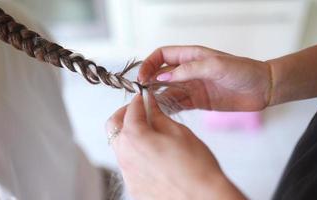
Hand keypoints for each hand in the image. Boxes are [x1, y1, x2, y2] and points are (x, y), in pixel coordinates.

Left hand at [106, 95, 245, 199]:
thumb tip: (149, 105)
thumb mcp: (178, 131)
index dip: (138, 100)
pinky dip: (135, 154)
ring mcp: (127, 174)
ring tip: (149, 134)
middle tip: (139, 111)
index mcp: (134, 137)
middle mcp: (125, 156)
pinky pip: (128, 165)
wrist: (202, 198)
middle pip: (113, 127)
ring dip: (128, 135)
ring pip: (119, 147)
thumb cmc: (195, 166)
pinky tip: (153, 156)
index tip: (144, 98)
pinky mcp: (134, 188)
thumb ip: (158, 116)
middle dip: (124, 115)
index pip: (130, 110)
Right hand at [139, 46, 271, 110]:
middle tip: (141, 95)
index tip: (142, 77)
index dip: (149, 64)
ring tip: (149, 106)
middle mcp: (188, 71)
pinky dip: (169, 107)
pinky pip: (178, 104)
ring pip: (167, 90)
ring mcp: (192, 86)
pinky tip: (162, 113)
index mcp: (191, 56)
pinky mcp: (198, 101)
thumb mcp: (215, 66)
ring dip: (157, 97)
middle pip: (161, 74)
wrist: (262, 88)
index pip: (162, 55)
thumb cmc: (243, 71)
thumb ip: (188, 70)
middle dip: (149, 82)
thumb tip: (163, 77)